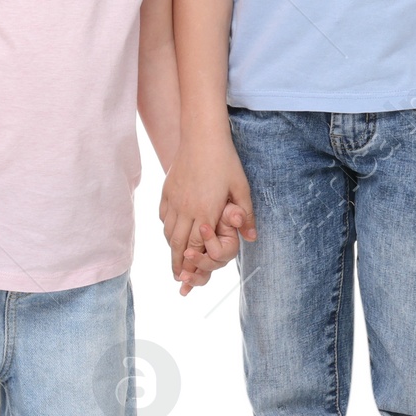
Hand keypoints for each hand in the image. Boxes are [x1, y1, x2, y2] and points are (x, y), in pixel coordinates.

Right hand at [159, 133, 255, 286]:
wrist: (202, 137)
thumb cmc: (225, 161)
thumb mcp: (241, 187)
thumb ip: (246, 215)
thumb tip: (252, 238)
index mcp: (206, 212)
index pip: (196, 246)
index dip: (192, 264)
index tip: (189, 278)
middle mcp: (186, 209)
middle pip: (177, 244)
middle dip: (177, 263)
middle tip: (178, 278)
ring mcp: (174, 200)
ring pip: (168, 231)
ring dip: (171, 248)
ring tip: (174, 260)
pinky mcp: (167, 191)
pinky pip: (163, 216)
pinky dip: (166, 228)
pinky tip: (170, 233)